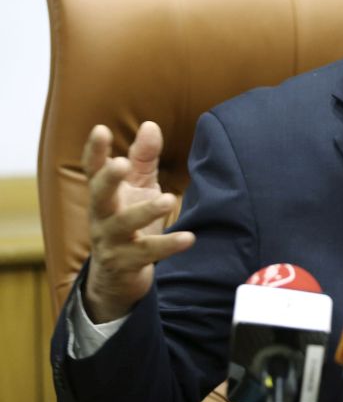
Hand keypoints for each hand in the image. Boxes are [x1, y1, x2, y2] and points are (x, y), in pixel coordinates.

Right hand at [82, 121, 195, 322]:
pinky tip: (190, 237)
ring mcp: (111, 241)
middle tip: (121, 163)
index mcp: (103, 195)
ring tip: (168, 199)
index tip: (101, 129)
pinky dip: (169, 245)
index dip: (95, 150)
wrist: (118, 276)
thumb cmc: (129, 220)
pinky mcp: (127, 262)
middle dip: (109, 179)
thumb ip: (143, 158)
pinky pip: (148, 253)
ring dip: (145, 211)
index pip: (93, 170)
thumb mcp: (137, 187)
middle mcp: (101, 216)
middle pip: (99, 195)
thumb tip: (150, 125)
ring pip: (124, 225)